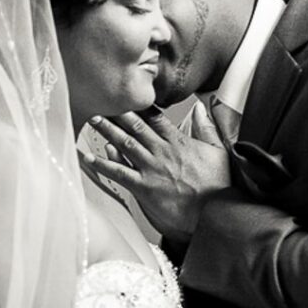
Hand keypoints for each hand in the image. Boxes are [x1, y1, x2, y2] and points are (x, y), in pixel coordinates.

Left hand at [82, 106, 231, 240]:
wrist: (215, 212)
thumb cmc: (218, 185)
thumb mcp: (219, 150)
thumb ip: (207, 127)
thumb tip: (201, 107)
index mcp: (178, 142)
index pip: (155, 118)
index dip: (139, 106)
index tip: (127, 95)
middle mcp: (162, 152)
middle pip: (135, 126)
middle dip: (117, 113)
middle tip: (102, 100)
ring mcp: (151, 168)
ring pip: (124, 144)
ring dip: (107, 131)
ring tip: (93, 119)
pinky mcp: (144, 187)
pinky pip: (119, 172)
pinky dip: (102, 164)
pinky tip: (88, 157)